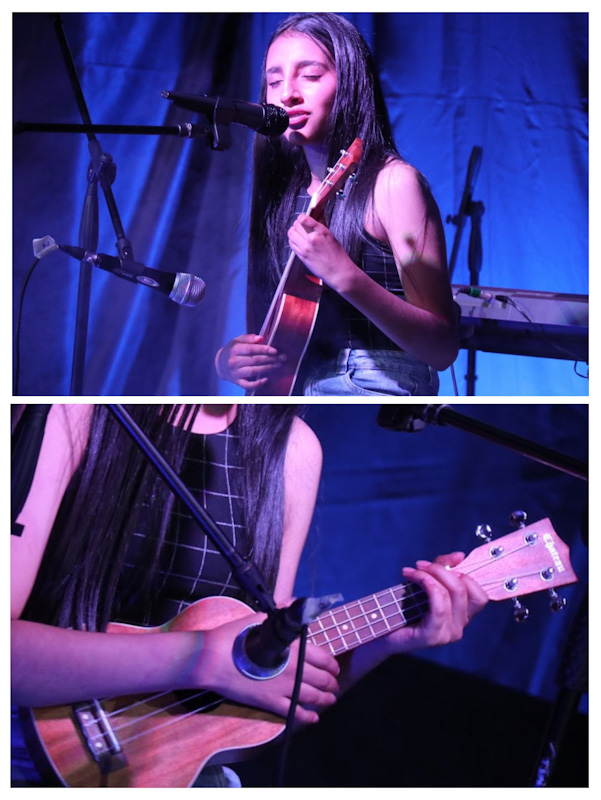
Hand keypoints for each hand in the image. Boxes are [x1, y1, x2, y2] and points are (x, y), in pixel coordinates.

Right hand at [196, 612, 339, 724]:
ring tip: (330, 700)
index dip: (332, 664)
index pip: (322, 657)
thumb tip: (293, 603)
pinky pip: (293, 712)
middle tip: (334, 684)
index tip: (335, 667)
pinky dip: (307, 716)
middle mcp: (293, 670)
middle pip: (321, 679)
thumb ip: (280, 613)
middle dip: (331, 683)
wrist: (213, 659)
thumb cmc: (235, 637)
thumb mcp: (259, 619)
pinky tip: (313, 717)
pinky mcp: (269, 703)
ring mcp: (282, 689)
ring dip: (325, 699)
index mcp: (292, 648)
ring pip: (312, 697)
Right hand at [215, 334, 285, 390]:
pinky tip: (266, 380)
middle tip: (282, 358)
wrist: (220, 364)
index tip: (275, 351)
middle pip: (254, 360)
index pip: (251, 349)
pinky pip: (247, 385)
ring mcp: (235, 373)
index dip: (264, 350)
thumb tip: (261, 338)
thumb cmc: (233, 350)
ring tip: (278, 365)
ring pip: (253, 371)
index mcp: (234, 349)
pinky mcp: (237, 381)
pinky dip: (257, 384)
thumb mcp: (238, 340)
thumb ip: (249, 338)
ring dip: (267, 369)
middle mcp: (234, 361)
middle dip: (270, 359)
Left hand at [287, 214, 358, 291]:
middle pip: (296, 225)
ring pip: (291, 234)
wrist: (338, 272)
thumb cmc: (338, 255)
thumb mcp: (331, 236)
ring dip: (294, 232)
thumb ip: (322, 224)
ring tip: (299, 234)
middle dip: (297, 224)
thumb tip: (319, 212)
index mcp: (321, 232)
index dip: (301, 217)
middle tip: (301, 227)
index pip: (304, 219)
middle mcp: (312, 239)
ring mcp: (306, 248)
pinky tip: (298, 242)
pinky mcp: (302, 256)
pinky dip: (293, 241)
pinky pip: (291, 244)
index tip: (302, 219)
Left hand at [385, 552, 488, 653]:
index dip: (466, 575)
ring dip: (430, 575)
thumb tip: (460, 555)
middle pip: (465, 590)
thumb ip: (444, 568)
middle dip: (442, 570)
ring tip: (412, 571)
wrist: (382, 630)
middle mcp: (459, 627)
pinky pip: (439, 605)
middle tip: (421, 564)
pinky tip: (413, 577)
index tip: (444, 564)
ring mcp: (448, 634)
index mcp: (462, 616)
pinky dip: (427, 584)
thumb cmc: (405, 607)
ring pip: (451, 594)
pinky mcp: (433, 636)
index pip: (480, 595)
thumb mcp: (427, 582)